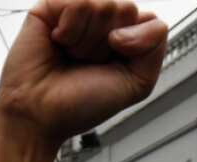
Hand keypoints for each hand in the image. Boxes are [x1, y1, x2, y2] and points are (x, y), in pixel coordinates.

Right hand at [0, 1, 166, 148]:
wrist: (40, 116)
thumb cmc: (79, 104)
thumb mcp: (138, 82)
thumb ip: (156, 44)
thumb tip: (129, 22)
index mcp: (122, 35)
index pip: (148, 19)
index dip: (134, 45)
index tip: (111, 67)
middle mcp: (100, 21)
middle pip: (127, 9)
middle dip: (109, 45)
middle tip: (86, 63)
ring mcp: (75, 11)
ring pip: (105, 4)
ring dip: (88, 41)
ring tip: (70, 55)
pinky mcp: (50, 6)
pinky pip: (79, 2)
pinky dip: (71, 29)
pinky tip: (58, 42)